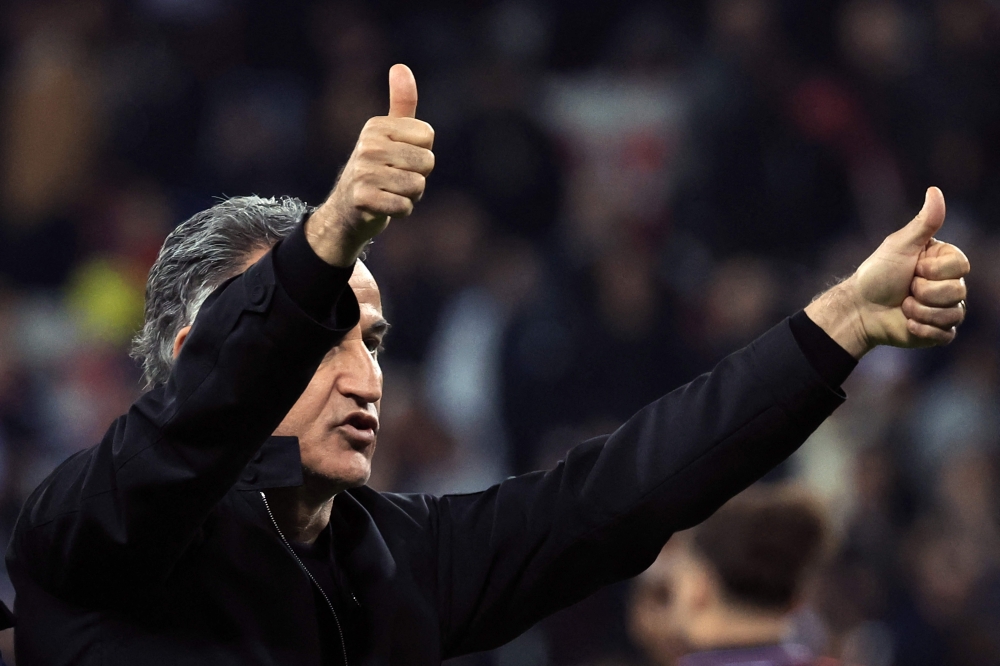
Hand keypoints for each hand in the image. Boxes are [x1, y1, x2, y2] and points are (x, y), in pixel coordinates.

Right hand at [306, 64, 434, 266]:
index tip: (400, 159)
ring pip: (417, 186)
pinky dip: (401, 212)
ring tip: (389, 192)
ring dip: (410, 196)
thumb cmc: (377, 169)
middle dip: (418, 177)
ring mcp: (363, 172)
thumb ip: (401, 103)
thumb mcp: (388, 134)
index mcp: (376, 126)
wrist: (347, 211)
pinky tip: (385, 207)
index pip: (428, 136)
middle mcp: (368, 145)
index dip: (421, 153)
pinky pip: (405, 207)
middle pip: (426, 162)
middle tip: (394, 179)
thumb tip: (400, 67)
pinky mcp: (363, 199)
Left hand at [805, 187, 969, 357]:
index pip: (961, 266)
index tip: (913, 268)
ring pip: (953, 314)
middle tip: (905, 289)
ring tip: (903, 306)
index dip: (933, 271)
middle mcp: (949, 285)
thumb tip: (935, 190)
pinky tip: (906, 323)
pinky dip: (922, 329)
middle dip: (923, 292)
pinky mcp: (939, 332)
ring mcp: (945, 309)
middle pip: (958, 291)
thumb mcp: (900, 245)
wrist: (860, 308)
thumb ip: (923, 222)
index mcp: (944, 262)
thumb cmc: (878, 274)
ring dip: (920, 311)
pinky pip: (946, 334)